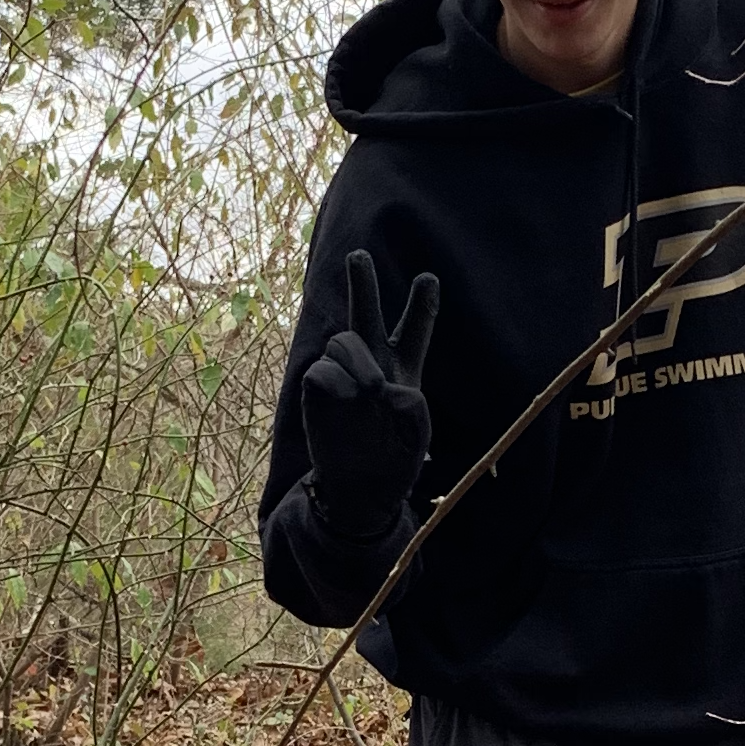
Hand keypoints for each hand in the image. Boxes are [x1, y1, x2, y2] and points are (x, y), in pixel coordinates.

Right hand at [301, 249, 440, 539]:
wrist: (360, 490)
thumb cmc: (394, 460)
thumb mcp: (417, 433)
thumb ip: (410, 404)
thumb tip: (383, 386)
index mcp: (404, 371)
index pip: (414, 332)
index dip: (422, 307)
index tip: (428, 279)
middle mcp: (372, 365)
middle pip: (366, 315)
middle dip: (362, 284)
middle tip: (357, 255)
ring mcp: (342, 376)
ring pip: (343, 339)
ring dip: (358, 358)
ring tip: (372, 388)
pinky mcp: (316, 391)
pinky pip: (321, 371)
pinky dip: (337, 381)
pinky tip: (349, 399)